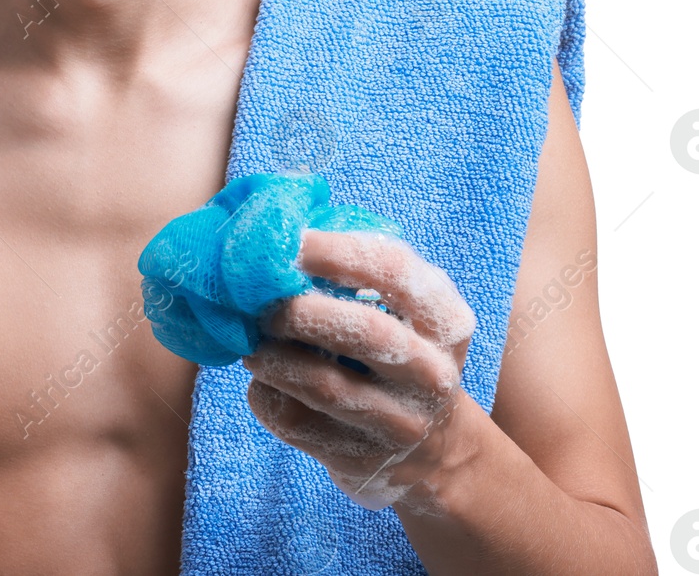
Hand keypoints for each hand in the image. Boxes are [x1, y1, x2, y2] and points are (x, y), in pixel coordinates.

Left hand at [242, 228, 476, 512]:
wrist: (434, 449)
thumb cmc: (400, 354)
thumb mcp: (405, 313)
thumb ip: (360, 274)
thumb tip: (281, 238)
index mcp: (446, 322)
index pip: (394, 272)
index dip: (337, 250)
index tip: (291, 242)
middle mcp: (434, 374)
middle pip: (363, 332)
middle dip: (301, 310)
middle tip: (261, 302)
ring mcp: (403, 425)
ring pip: (325, 385)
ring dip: (274, 357)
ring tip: (251, 340)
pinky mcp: (364, 461)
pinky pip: (299, 423)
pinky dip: (268, 396)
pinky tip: (263, 381)